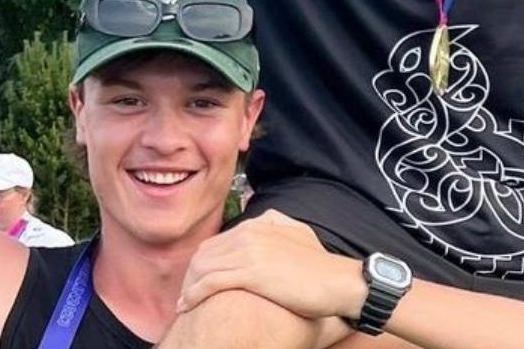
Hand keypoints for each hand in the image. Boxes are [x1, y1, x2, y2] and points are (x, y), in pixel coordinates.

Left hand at [176, 210, 363, 319]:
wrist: (339, 282)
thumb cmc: (321, 267)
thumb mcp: (298, 233)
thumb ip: (278, 224)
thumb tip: (265, 217)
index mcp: (261, 224)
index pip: (218, 242)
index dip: (204, 263)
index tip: (199, 280)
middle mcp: (251, 233)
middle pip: (205, 254)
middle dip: (191, 276)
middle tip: (186, 294)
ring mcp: (250, 252)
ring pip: (203, 268)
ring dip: (189, 287)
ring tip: (184, 303)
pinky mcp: (251, 273)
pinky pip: (211, 282)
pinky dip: (194, 294)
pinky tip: (188, 305)